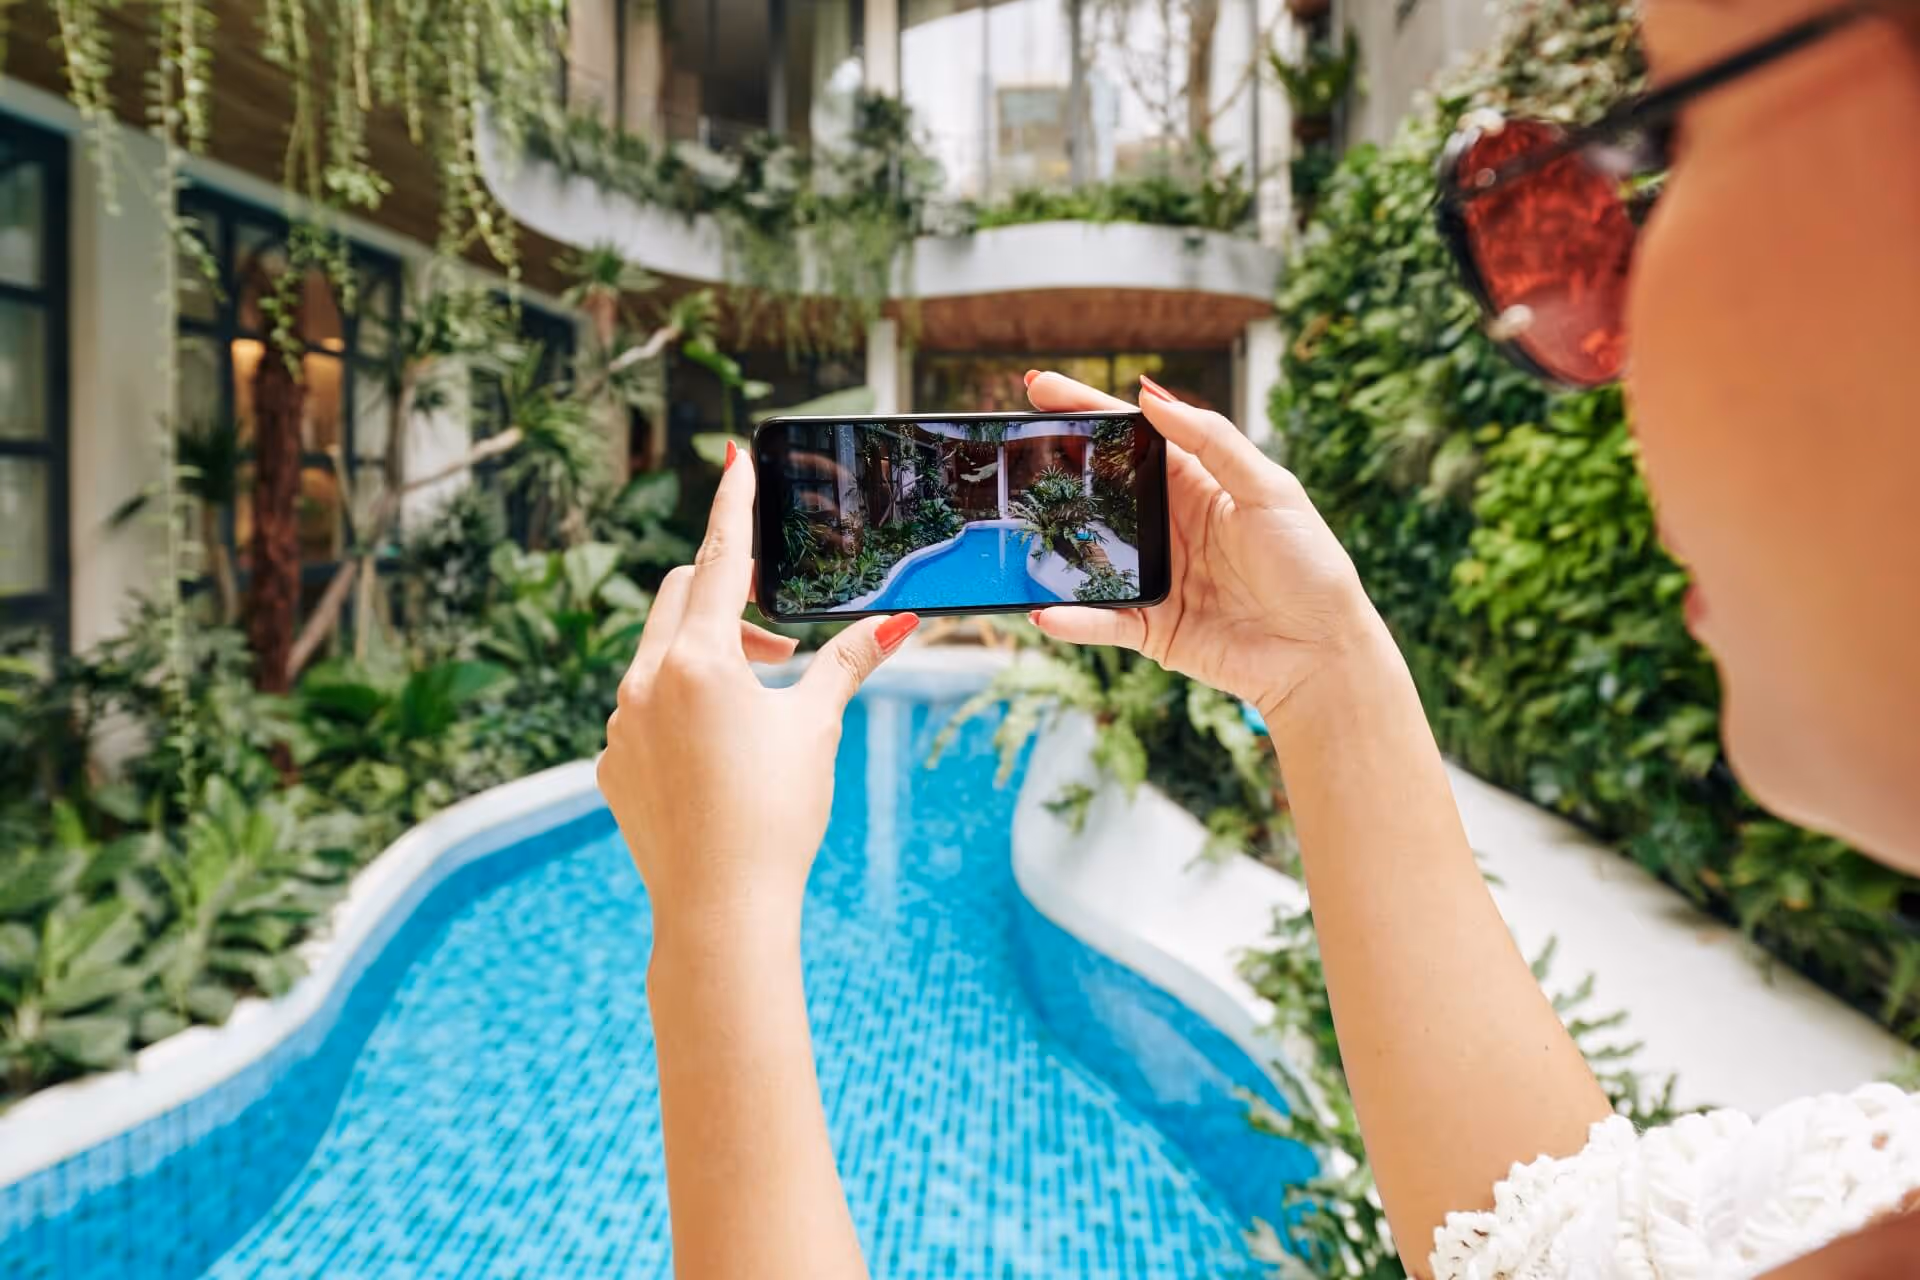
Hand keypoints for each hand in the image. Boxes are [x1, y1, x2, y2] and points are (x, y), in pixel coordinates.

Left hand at [597, 444, 919, 943]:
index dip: (732, 503)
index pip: (720, 557)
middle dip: (729, 600)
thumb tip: (902, 620)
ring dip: (707, 657)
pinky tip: (717, 757)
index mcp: (698, 658)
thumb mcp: (815, 727)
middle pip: (681, 596)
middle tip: (780, 646)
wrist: (719, 908)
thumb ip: (849, 662)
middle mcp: (644, 679)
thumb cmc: (777, 813)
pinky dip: (680, 708)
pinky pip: (642, 707)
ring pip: (658, 654)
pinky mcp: (611, 762)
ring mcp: (620, 722)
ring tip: (757, 708)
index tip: (733, 456)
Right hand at [1025, 370, 1377, 722]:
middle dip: (1053, 469)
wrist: (1323, 653)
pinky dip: (1073, 619)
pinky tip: (1046, 612)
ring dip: (1052, 543)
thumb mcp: (1270, 490)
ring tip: (1011, 524)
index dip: (1087, 410)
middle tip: (1007, 446)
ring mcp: (1156, 577)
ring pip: (1090, 555)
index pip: (1133, 439)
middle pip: (1099, 491)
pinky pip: (1102, 621)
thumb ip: (1213, 441)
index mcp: (1198, 485)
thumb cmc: (1310, 566)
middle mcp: (1169, 527)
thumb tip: (1152, 397)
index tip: (1040, 386)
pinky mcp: (1152, 628)